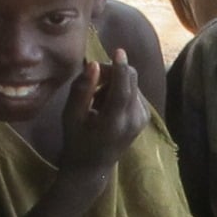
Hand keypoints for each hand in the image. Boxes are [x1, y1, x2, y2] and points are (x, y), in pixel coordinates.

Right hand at [59, 53, 148, 178]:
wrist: (93, 166)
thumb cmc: (77, 140)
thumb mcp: (71, 116)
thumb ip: (81, 90)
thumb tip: (94, 64)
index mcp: (114, 122)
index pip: (122, 90)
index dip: (120, 68)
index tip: (118, 50)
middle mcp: (134, 119)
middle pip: (130, 80)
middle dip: (112, 71)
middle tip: (92, 82)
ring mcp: (143, 118)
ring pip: (132, 82)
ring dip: (114, 82)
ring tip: (97, 101)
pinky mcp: (145, 115)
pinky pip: (134, 90)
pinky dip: (120, 90)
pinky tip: (107, 105)